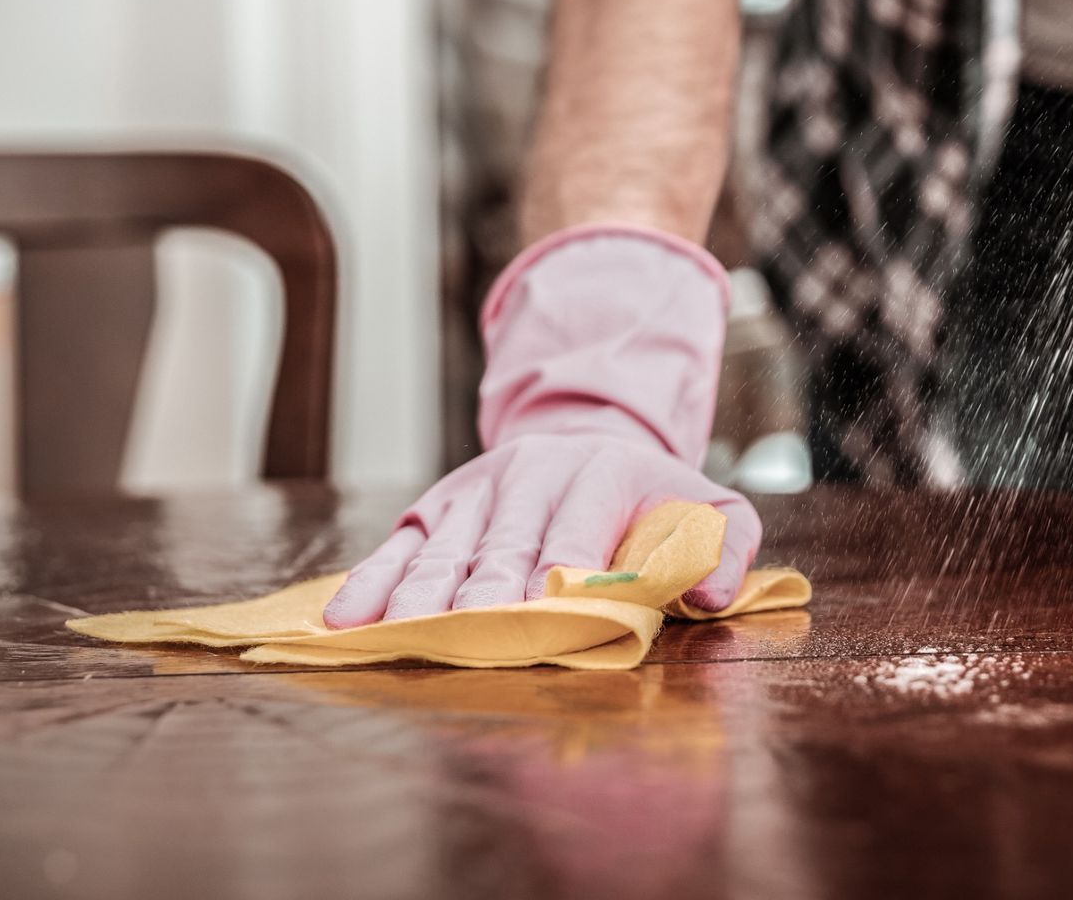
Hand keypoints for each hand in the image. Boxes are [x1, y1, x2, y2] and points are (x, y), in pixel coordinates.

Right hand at [322, 433, 757, 624]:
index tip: (548, 624)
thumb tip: (713, 595)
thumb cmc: (655, 497)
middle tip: (465, 638)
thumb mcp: (712, 509)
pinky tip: (344, 619)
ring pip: (445, 550)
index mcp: (599, 473)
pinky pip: (401, 546)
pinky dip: (371, 582)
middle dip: (484, 595)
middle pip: (502, 546)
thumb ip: (728, 549)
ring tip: (396, 635)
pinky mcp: (440, 505)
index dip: (560, 582)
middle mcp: (531, 474)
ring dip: (420, 596)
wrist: (592, 435)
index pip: (574, 537)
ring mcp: (478, 489)